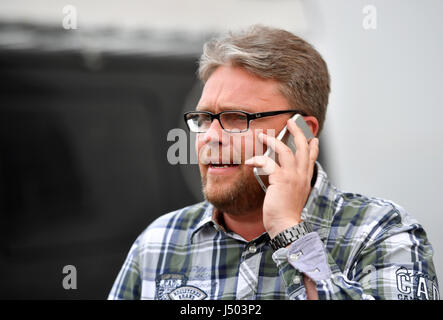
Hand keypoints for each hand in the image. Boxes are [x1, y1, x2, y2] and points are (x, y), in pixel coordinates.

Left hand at [244, 118, 318, 238]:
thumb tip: (279, 176)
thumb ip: (290, 184)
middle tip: (291, 122)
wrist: (286, 226)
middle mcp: (301, 175)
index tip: (312, 138)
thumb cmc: (286, 214)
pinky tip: (250, 160)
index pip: (312, 158)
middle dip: (297, 132)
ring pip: (286, 150)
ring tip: (263, 135)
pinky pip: (268, 162)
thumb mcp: (293, 196)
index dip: (312, 146)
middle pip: (303, 147)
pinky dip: (258, 159)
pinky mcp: (280, 179)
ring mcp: (292, 176)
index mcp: (305, 179)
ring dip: (273, 140)